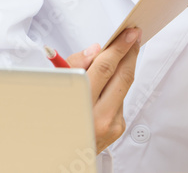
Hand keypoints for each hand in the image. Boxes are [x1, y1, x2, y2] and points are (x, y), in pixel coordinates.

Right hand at [66, 27, 140, 152]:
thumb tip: (97, 50)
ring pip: (123, 88)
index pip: (105, 67)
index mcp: (81, 103)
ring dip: (123, 70)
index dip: (119, 47)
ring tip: (120, 55)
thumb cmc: (53, 116)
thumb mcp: (57, 84)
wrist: (60, 153)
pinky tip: (108, 85)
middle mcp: (100, 116)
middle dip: (130, 53)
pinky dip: (116, 88)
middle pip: (123, 76)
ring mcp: (112, 124)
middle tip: (134, 37)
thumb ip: (76, 64)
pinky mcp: (118, 129)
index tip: (129, 34)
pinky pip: (120, 101)